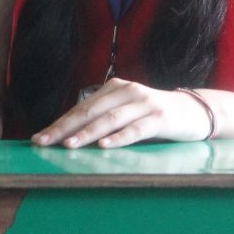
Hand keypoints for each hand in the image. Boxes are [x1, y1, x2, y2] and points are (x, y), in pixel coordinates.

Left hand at [31, 78, 212, 148]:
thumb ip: (105, 118)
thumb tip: (69, 135)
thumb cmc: (153, 115)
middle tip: (45, 142)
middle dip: (65, 128)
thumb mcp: (127, 111)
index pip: (82, 107)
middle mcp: (127, 91)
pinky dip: (119, 137)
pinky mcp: (160, 117)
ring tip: (69, 144)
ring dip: (88, 133)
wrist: (194, 111)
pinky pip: (136, 129)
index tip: (40, 138)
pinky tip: (105, 146)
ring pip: (110, 119)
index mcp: (115, 88)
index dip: (60, 123)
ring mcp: (144, 103)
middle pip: (91, 111)